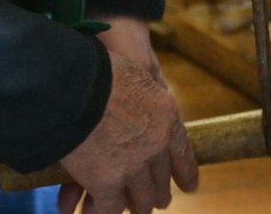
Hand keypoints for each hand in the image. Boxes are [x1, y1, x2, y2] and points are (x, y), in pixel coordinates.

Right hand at [56, 18, 199, 212]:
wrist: (79, 85)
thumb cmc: (102, 70)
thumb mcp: (136, 75)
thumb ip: (143, 95)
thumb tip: (140, 96)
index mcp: (167, 118)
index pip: (183, 153)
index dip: (186, 173)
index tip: (191, 186)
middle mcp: (157, 147)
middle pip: (160, 180)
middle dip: (158, 193)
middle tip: (159, 202)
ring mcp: (134, 167)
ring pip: (140, 198)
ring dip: (137, 206)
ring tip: (136, 211)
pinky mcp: (107, 184)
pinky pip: (109, 207)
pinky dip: (101, 211)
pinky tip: (95, 213)